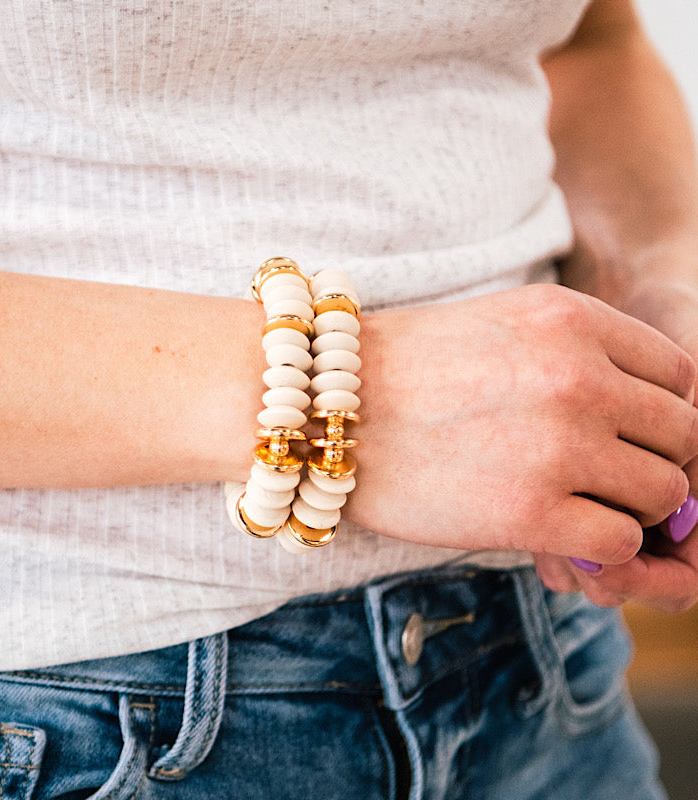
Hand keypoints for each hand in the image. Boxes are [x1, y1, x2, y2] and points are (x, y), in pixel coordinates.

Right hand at [345, 283, 697, 565]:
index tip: (625, 436)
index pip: (679, 375)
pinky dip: (597, 547)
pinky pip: (620, 543)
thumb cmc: (399, 368)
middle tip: (603, 477)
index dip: (658, 413)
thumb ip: (575, 354)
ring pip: (662, 493)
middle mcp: (577, 376)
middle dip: (650, 461)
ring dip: (628, 507)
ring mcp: (558, 445)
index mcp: (571, 319)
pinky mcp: (530, 513)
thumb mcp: (496, 324)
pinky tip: (553, 531)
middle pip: (681, 436)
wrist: (322, 409)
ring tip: (575, 504)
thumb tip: (636, 406)